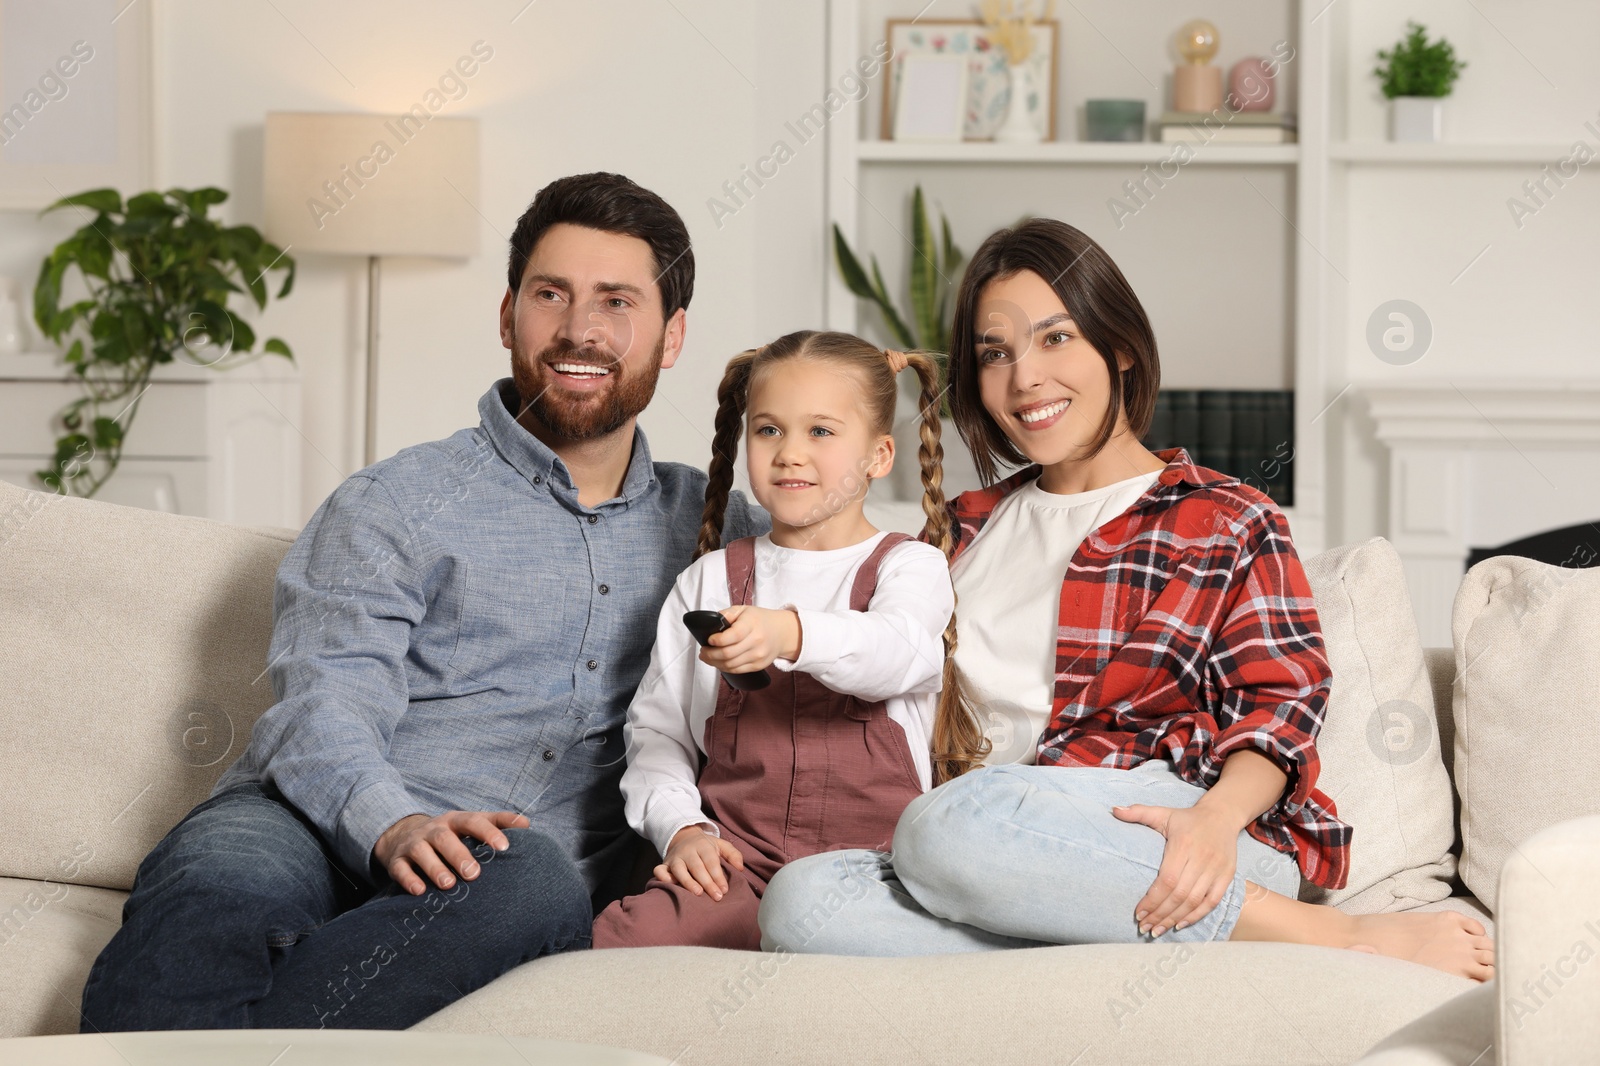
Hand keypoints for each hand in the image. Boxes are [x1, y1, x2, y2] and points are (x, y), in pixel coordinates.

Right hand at [373, 810, 529, 895]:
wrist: (404, 835)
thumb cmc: (450, 834)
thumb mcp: (471, 823)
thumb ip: (498, 822)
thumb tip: (526, 824)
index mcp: (455, 820)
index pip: (473, 821)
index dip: (489, 832)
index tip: (504, 846)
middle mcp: (434, 830)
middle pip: (445, 838)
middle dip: (459, 855)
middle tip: (474, 874)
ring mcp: (414, 844)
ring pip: (422, 852)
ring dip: (435, 868)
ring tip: (449, 884)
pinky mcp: (397, 860)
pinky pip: (400, 869)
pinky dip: (408, 879)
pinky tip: (420, 891)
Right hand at [654, 825, 744, 900]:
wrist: (683, 837)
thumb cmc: (706, 847)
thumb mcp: (721, 845)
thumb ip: (733, 855)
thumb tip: (740, 868)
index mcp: (703, 846)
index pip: (711, 862)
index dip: (718, 876)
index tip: (724, 890)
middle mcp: (688, 851)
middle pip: (697, 867)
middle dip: (707, 882)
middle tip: (716, 896)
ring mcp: (675, 858)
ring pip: (679, 869)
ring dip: (688, 881)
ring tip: (697, 894)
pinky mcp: (664, 864)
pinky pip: (659, 870)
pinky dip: (662, 877)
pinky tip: (671, 885)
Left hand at [698, 604, 799, 673]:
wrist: (782, 632)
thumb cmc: (760, 619)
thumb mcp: (744, 610)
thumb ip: (727, 614)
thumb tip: (711, 623)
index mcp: (752, 624)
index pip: (732, 636)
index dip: (717, 640)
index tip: (708, 640)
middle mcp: (757, 641)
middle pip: (728, 654)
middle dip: (710, 654)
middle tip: (703, 651)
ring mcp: (758, 655)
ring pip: (730, 665)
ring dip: (714, 663)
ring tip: (707, 657)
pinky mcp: (758, 666)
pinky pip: (737, 670)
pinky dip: (724, 668)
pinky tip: (718, 662)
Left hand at [1112, 802, 1239, 936]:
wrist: (1222, 816)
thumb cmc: (1187, 818)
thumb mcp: (1163, 813)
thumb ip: (1138, 812)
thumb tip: (1113, 810)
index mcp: (1183, 844)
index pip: (1166, 880)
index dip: (1152, 900)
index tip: (1138, 913)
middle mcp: (1201, 858)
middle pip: (1179, 895)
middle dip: (1159, 914)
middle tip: (1144, 927)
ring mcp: (1216, 869)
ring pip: (1194, 901)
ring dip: (1174, 919)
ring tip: (1157, 931)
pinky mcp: (1227, 876)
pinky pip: (1212, 902)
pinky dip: (1196, 916)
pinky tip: (1180, 925)